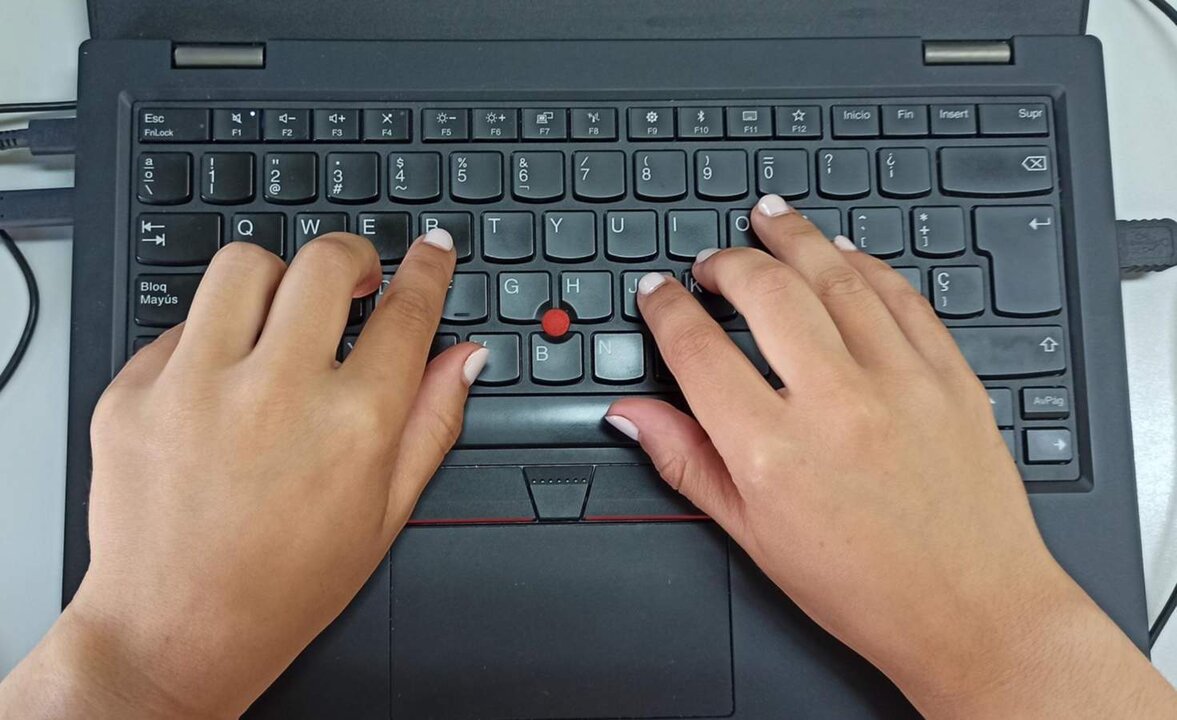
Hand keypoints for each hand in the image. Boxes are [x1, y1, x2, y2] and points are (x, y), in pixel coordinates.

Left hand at [0, 230, 486, 718]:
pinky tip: (221, 383)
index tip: (430, 252)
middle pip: (324, 264)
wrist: (175, 629)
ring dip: (275, 280)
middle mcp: (276, 393)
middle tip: (354, 277)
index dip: (426, 271)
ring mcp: (196, 387)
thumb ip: (432, 423)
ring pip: (243, 267)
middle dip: (352, 257)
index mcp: (352, 425)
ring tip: (280, 317)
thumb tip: (464, 358)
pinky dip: (211, 338)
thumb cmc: (284, 584)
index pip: (406, 312)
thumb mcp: (384, 513)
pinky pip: (181, 324)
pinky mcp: (134, 393)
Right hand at [607, 194, 1176, 717]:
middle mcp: (835, 405)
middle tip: (713, 262)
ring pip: (836, 275)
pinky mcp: (951, 377)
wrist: (973, 612)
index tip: (659, 294)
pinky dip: (867, 265)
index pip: (697, 349)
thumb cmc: (865, 587)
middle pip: (766, 290)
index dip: (667, 308)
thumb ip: (687, 461)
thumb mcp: (754, 536)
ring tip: (770, 218)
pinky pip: (902, 296)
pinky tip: (845, 254)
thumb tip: (632, 416)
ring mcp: (900, 383)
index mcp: (772, 453)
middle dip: (727, 261)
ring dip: (795, 237)